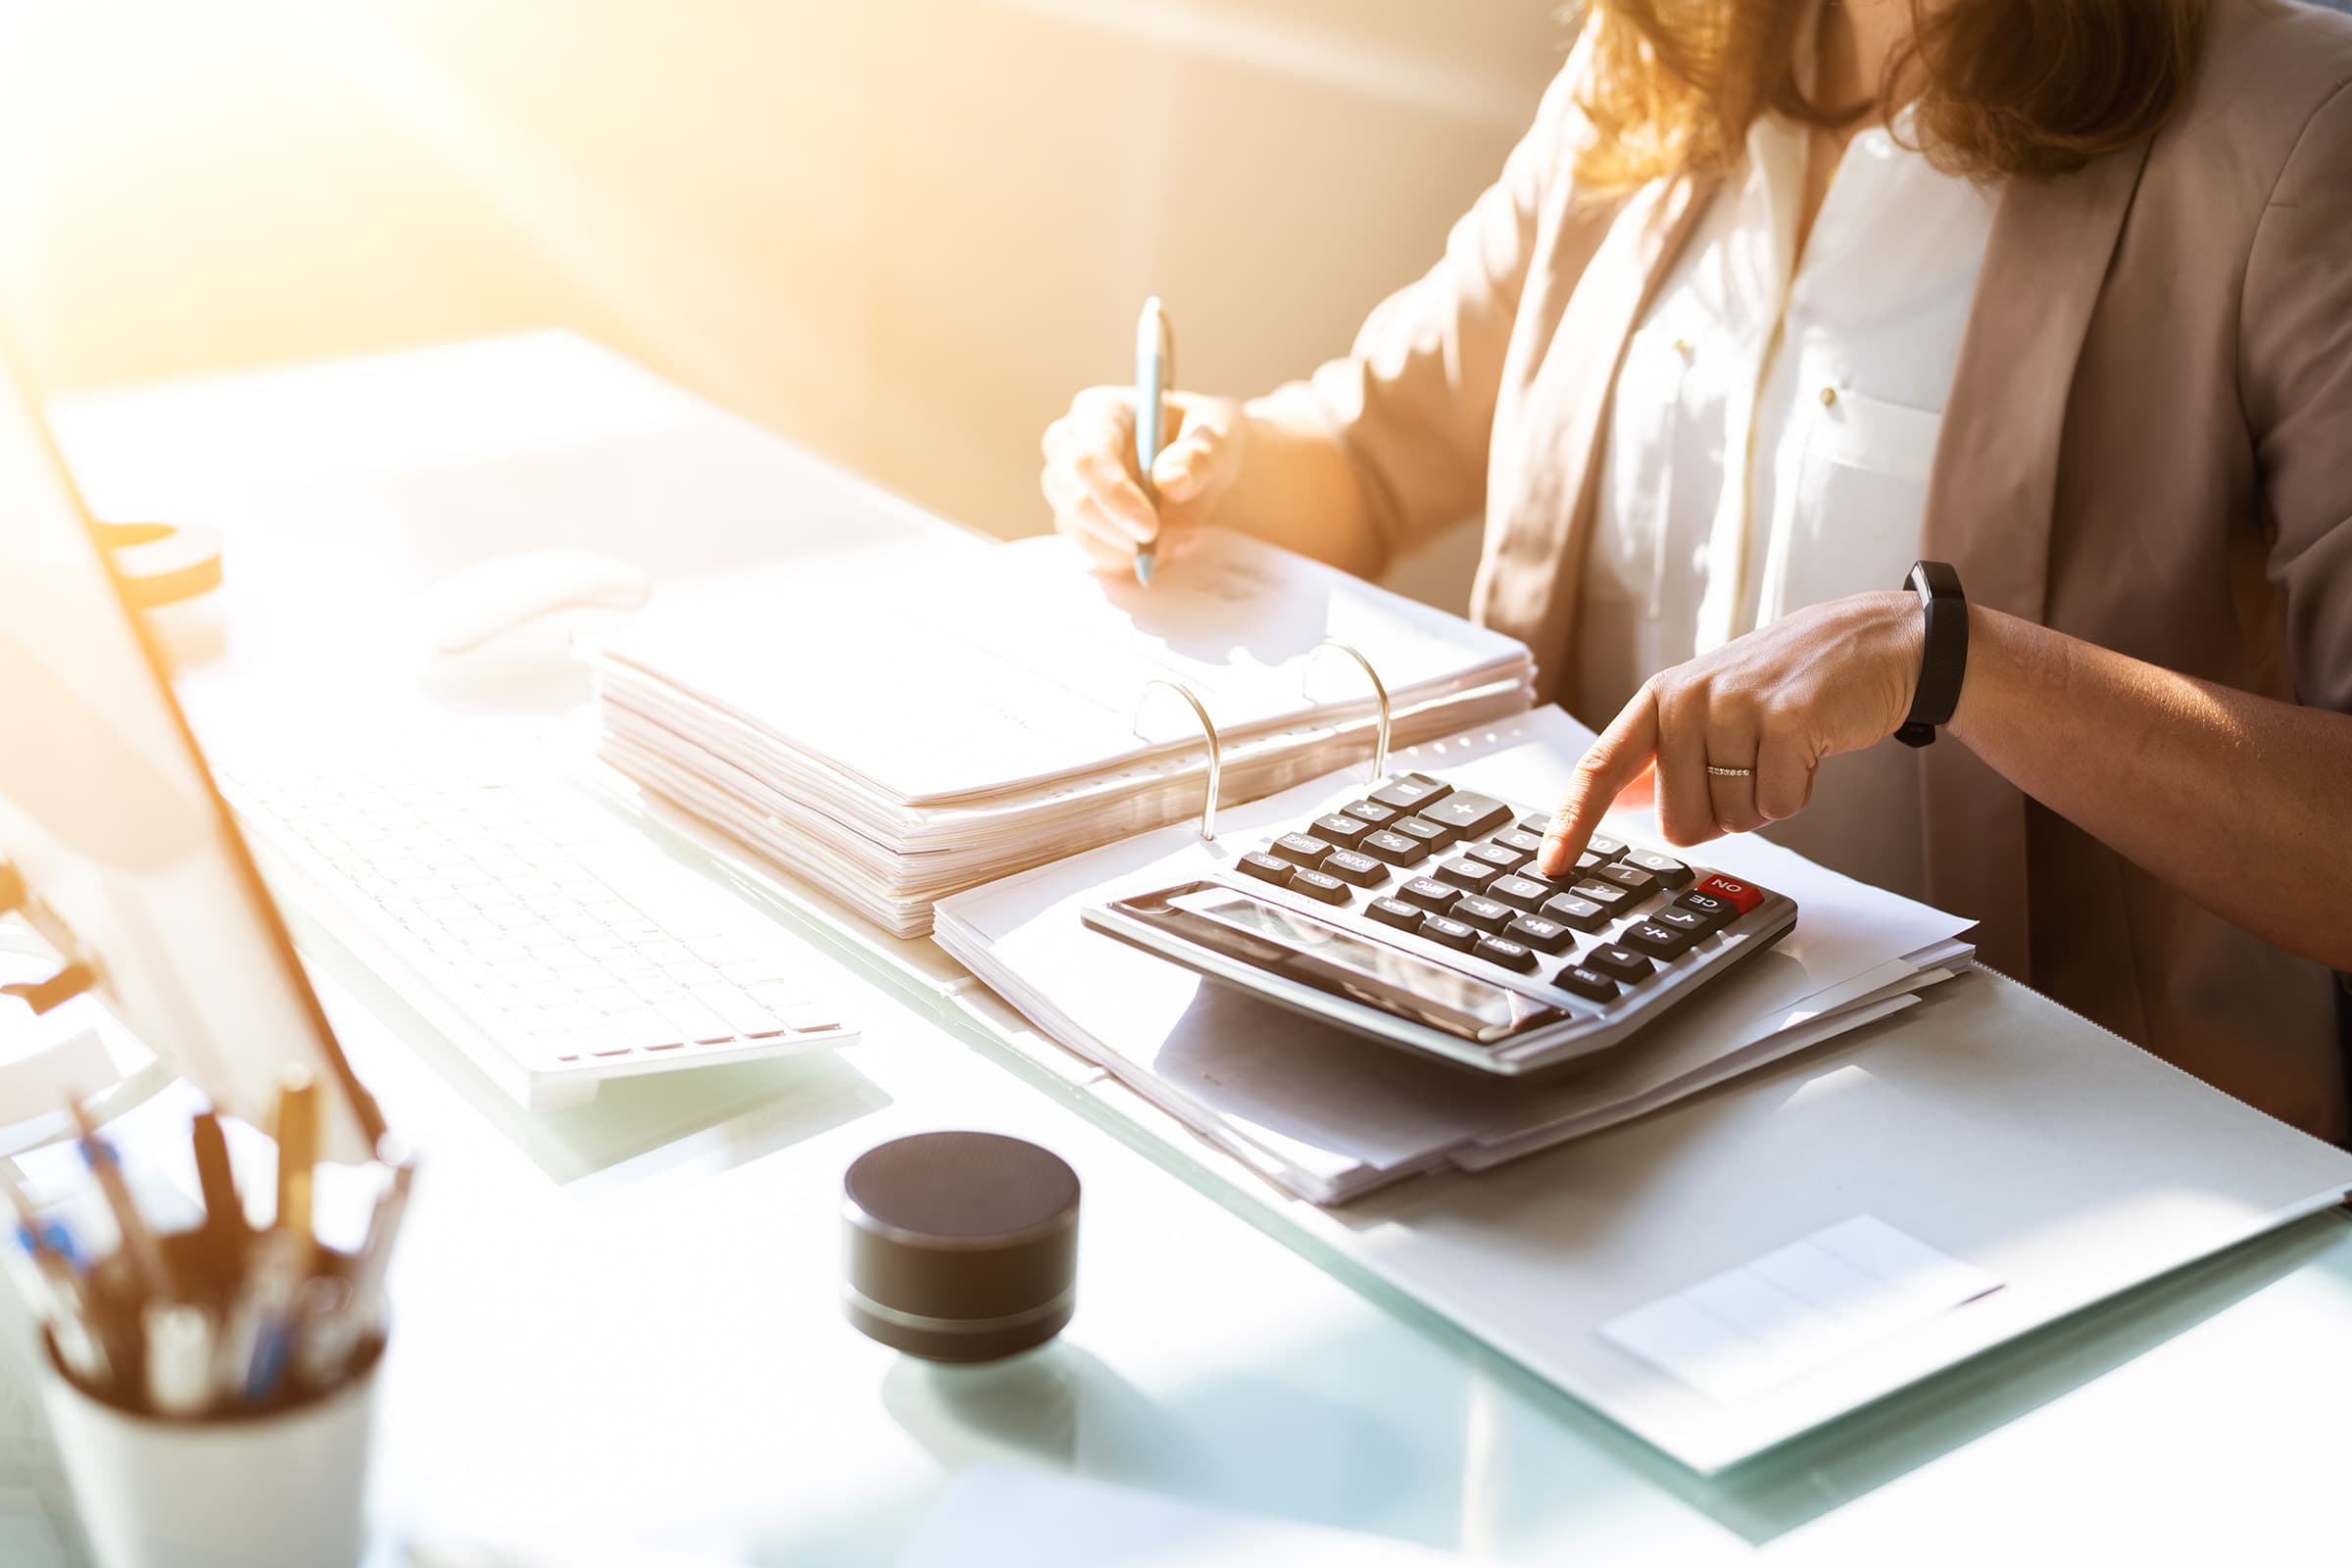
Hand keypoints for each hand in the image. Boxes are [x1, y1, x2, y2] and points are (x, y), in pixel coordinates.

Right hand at [1039, 387, 1245, 575]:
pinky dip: (1127, 559)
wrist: (1206, 473)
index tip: (1149, 528)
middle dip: (1119, 530)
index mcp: (1099, 410)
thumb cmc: (1208, 444)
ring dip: (1128, 547)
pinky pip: (1090, 550)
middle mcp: (1070, 444)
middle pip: (1074, 497)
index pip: (1088, 456)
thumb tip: (1169, 481)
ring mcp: (1066, 485)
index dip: (1114, 495)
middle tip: (1167, 543)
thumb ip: (1199, 456)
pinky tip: (1164, 548)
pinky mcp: (1074, 519)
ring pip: (1078, 529)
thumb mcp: (1220, 439)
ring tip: (1181, 539)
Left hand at [1537, 591, 1923, 874]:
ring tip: (1782, 750)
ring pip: (1734, 817)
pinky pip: (1777, 805)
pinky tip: (1807, 752)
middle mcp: (1688, 699)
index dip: (1574, 821)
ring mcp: (1735, 706)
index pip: (1601, 767)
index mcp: (1661, 699)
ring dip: (1765, 801)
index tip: (1553, 863)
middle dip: (1722, 813)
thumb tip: (1618, 800)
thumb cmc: (1786, 681)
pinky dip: (1797, 794)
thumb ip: (1662, 754)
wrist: (1872, 641)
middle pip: (1680, 821)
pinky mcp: (1785, 719)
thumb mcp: (1711, 705)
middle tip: (1752, 765)